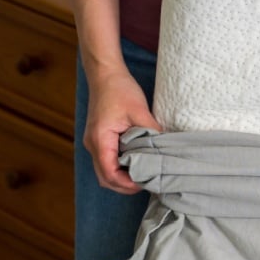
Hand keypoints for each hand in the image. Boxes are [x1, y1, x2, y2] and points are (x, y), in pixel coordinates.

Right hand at [83, 67, 160, 193]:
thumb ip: (151, 131)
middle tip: (147, 183)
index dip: (127, 183)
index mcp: (100, 140)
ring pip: (105, 171)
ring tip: (143, 175)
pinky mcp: (99, 138)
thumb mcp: (139, 110)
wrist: (105, 74)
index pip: (110, 174)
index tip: (145, 183)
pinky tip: (137, 163)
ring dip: (122, 178)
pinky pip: (107, 160)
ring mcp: (94, 142)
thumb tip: (166, 148)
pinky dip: (120, 167)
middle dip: (125, 186)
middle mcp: (93, 144)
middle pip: (105, 178)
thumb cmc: (119, 89)